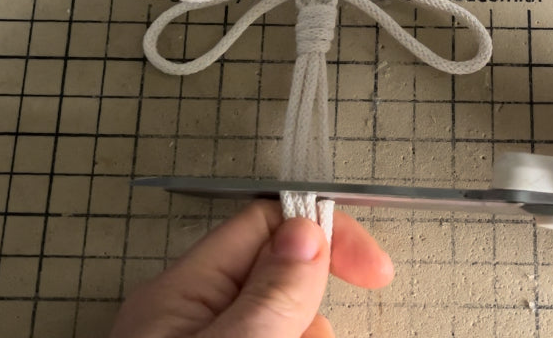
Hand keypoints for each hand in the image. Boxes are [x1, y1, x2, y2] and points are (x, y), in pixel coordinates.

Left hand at [109, 201, 393, 337]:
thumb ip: (270, 294)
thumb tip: (305, 233)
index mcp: (181, 294)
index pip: (263, 226)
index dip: (322, 234)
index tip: (371, 268)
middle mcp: (189, 319)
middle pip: (278, 279)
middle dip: (316, 304)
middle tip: (324, 334)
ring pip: (280, 320)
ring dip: (309, 331)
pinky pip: (269, 337)